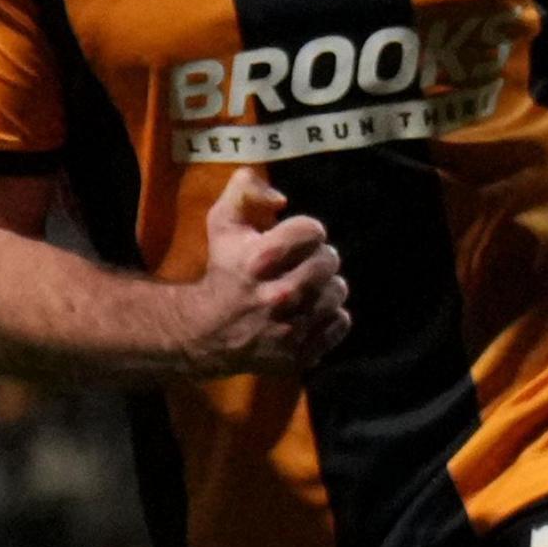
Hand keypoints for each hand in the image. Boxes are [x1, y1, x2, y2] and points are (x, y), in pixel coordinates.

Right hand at [183, 166, 347, 374]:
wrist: (207, 333)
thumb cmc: (223, 272)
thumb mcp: (223, 225)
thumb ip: (244, 191)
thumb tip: (279, 198)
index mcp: (257, 262)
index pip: (312, 230)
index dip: (305, 230)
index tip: (294, 239)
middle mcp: (277, 296)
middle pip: (330, 259)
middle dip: (317, 257)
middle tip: (303, 263)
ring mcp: (290, 329)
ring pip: (338, 291)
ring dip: (325, 286)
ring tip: (305, 288)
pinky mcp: (300, 355)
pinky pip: (340, 322)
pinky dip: (328, 316)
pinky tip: (308, 313)